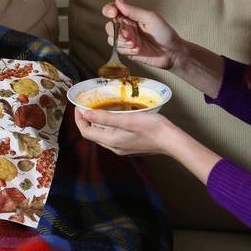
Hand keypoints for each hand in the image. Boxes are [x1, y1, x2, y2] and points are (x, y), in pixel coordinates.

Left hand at [74, 106, 222, 184]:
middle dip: (87, 119)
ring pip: (103, 134)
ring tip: (99, 106)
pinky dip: (108, 124)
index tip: (78, 106)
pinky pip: (113, 135)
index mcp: (111, 141)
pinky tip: (114, 114)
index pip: (86, 132)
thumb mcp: (126, 119)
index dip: (79, 119)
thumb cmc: (151, 128)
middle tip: (87, 103)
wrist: (172, 140)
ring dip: (98, 122)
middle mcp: (114, 147)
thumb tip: (85, 114)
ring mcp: (122, 147)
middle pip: (93, 134)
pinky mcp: (130, 145)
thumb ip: (105, 118)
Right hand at [102, 0, 184, 69]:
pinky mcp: (127, 51)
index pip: (113, 10)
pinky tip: (137, 50)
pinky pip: (118, 49)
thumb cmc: (165, 33)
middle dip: (118, 32)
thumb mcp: (150, 18)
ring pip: (112, 39)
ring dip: (122, 42)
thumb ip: (133, 11)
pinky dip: (126, 50)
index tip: (113, 13)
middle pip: (109, 26)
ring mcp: (126, 40)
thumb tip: (118, 0)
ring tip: (135, 45)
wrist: (172, 52)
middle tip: (129, 36)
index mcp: (131, 16)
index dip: (109, 10)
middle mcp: (126, 27)